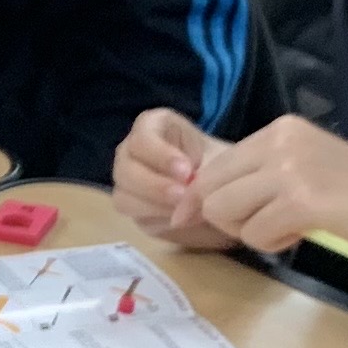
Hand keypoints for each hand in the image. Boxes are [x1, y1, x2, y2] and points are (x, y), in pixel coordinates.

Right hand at [112, 107, 243, 249]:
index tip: (187, 171)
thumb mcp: (218, 159)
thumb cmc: (219, 164)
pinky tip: (182, 220)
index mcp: (151, 126)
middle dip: (154, 185)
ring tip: (185, 212)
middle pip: (124, 170)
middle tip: (183, 196)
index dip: (161, 156)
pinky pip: (137, 218)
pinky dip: (159, 221)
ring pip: (123, 197)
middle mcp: (131, 152)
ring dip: (153, 207)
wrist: (224, 187)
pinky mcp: (134, 209)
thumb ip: (205, 171)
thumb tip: (189, 191)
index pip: (142, 138)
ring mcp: (128, 182)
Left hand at [180, 114, 347, 262]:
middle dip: (226, 218)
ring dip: (252, 232)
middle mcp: (281, 141)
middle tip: (268, 226)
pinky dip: (274, 244)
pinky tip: (304, 234)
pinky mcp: (301, 201)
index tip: (188, 218)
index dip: (199, 198)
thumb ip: (259, 176)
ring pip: (226, 212)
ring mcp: (290, 169)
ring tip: (291, 227)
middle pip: (211, 189)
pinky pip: (255, 234)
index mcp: (280, 129)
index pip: (215, 165)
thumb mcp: (304, 169)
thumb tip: (202, 200)